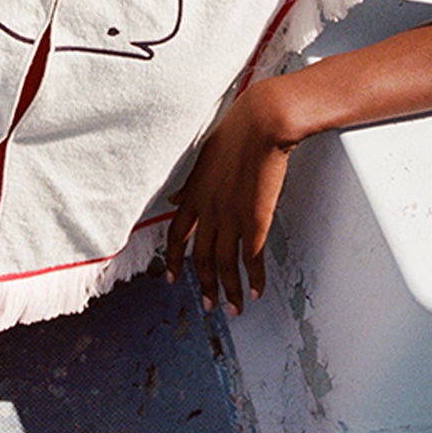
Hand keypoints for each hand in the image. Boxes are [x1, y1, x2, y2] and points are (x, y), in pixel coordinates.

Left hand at [162, 79, 300, 316]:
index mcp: (193, 196)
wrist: (260, 124)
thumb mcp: (203, 158)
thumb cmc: (235, 132)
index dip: (173, 260)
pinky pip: (252, 259)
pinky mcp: (255, 220)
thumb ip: (190, 184)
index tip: (171, 277)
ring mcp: (231, 218)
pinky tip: (259, 289)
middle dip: (204, 285)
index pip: (176, 236)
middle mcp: (209, 211)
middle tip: (208, 304)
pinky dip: (256, 277)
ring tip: (234, 308)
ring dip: (229, 290)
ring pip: (225, 265)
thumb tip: (175, 199)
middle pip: (202, 258)